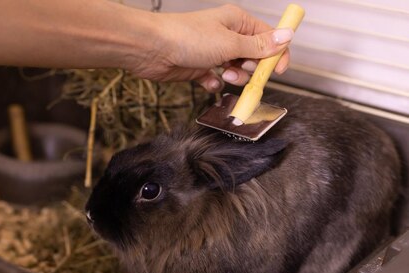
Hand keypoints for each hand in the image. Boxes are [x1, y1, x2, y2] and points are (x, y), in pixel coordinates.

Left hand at [127, 4, 292, 91]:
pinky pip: (216, 80)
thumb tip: (287, 37)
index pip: (268, 37)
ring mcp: (213, 52)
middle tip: (243, 69)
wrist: (152, 49)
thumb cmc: (186, 38)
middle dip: (253, 68)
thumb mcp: (229, 43)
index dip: (277, 54)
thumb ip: (259, 46)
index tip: (278, 70)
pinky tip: (208, 81)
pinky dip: (215, 83)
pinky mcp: (199, 68)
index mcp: (237, 22)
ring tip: (224, 73)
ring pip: (236, 70)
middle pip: (254, 56)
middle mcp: (227, 35)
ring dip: (235, 76)